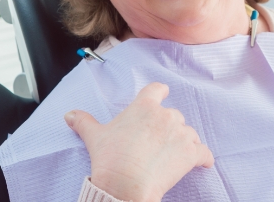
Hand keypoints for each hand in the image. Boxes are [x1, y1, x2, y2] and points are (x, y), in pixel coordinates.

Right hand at [64, 82, 213, 201]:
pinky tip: (202, 163)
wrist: (126, 183)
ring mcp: (181, 133)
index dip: (160, 92)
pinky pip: (204, 152)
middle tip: (156, 143)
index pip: (157, 90)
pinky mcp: (191, 153)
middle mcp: (165, 115)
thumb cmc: (111, 159)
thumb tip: (69, 115)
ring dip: (184, 142)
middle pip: (173, 115)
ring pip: (189, 133)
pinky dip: (203, 158)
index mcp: (144, 106)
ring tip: (172, 157)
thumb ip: (84, 122)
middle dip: (167, 128)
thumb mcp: (94, 137)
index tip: (162, 94)